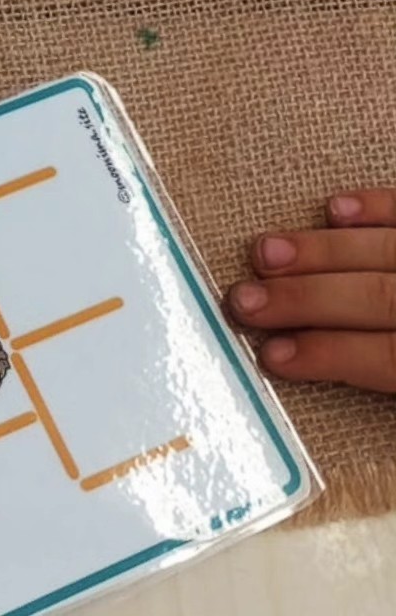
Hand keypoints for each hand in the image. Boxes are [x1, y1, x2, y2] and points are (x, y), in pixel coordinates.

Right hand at [227, 190, 395, 393]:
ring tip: (264, 253)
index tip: (274, 356)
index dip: (331, 355)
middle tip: (245, 302)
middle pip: (378, 297)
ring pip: (385, 250)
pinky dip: (375, 206)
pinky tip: (334, 209)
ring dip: (320, 251)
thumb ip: (388, 375)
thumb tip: (359, 421)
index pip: (387, 356)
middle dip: (304, 298)